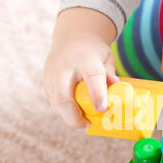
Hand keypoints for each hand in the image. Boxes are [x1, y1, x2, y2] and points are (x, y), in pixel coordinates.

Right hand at [44, 7, 118, 127]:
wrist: (72, 37)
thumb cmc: (93, 52)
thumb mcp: (107, 58)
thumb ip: (110, 76)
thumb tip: (115, 92)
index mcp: (85, 58)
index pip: (92, 77)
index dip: (97, 95)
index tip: (102, 109)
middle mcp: (65, 67)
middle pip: (65, 97)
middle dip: (75, 117)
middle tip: (87, 125)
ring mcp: (52, 75)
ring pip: (57, 104)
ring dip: (69, 117)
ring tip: (83, 121)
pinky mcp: (46, 82)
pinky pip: (54, 103)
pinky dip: (64, 112)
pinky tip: (74, 113)